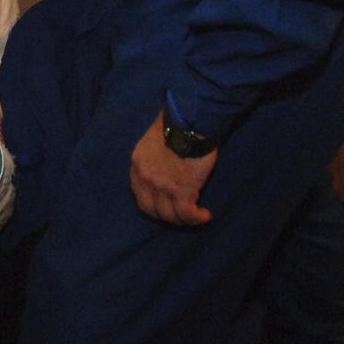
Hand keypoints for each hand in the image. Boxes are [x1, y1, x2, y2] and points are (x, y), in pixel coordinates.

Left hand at [129, 111, 215, 225]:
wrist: (189, 123)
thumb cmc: (176, 124)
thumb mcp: (154, 138)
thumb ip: (155, 154)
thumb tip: (166, 160)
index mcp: (138, 163)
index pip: (139, 192)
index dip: (152, 202)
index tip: (164, 203)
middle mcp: (145, 178)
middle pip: (150, 209)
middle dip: (165, 214)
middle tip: (179, 214)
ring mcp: (162, 187)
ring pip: (169, 215)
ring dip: (183, 219)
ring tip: (195, 215)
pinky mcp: (181, 192)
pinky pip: (187, 215)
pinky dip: (197, 218)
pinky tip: (205, 215)